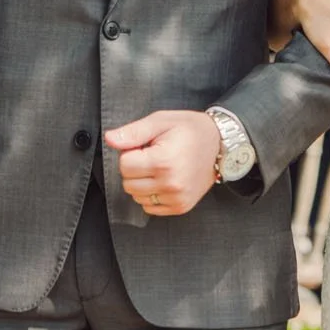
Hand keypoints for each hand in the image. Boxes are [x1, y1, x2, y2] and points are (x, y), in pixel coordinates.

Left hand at [105, 110, 220, 215]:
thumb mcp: (160, 121)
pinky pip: (150, 208)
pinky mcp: (181, 206)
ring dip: (142, 183)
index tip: (146, 147)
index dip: (131, 153)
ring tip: (160, 168)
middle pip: (128, 184)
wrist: (220, 144)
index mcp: (163, 161)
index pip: (124, 165)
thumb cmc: (189, 129)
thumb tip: (110, 139)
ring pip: (137, 197)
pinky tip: (164, 180)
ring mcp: (177, 198)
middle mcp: (170, 184)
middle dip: (134, 169)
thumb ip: (133, 132)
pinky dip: (151, 195)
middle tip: (152, 156)